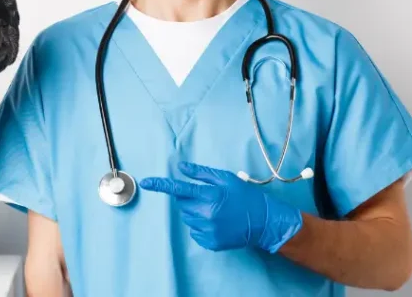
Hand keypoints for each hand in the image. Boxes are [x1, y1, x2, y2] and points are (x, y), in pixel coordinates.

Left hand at [139, 161, 302, 253]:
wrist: (265, 222)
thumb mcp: (227, 179)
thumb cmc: (246, 197)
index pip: (179, 189)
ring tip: (215, 211)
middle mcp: (206, 213)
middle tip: (208, 198)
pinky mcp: (210, 243)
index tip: (145, 182)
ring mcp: (208, 230)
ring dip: (195, 213)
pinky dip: (201, 227)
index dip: (160, 185)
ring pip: (188, 219)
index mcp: (209, 195)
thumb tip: (181, 167)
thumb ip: (202, 174)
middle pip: (182, 205)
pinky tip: (217, 223)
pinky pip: (195, 233)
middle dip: (190, 200)